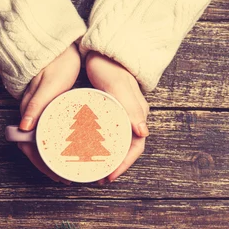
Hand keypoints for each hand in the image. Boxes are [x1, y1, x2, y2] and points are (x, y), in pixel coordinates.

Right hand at [18, 44, 80, 183]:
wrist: (57, 46)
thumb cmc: (55, 64)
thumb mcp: (48, 85)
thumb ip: (35, 106)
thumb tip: (23, 128)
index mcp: (30, 112)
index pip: (30, 147)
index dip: (42, 164)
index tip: (56, 176)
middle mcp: (31, 115)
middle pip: (36, 149)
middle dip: (50, 166)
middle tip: (67, 178)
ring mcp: (39, 113)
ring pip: (43, 143)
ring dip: (54, 158)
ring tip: (69, 169)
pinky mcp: (47, 109)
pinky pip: (50, 133)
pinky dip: (58, 145)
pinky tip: (70, 150)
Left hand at [85, 51, 149, 183]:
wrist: (101, 49)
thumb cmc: (110, 66)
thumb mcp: (119, 87)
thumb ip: (132, 108)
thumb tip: (143, 133)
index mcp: (137, 114)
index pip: (135, 147)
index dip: (124, 164)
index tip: (110, 176)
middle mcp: (130, 117)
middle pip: (126, 149)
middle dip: (114, 166)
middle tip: (98, 179)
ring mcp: (119, 114)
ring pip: (115, 143)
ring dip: (106, 158)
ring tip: (92, 169)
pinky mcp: (106, 110)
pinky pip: (105, 133)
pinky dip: (97, 146)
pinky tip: (86, 151)